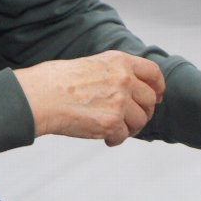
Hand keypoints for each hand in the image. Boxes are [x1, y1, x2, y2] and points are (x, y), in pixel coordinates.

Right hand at [14, 50, 164, 145]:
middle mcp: (125, 80)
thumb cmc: (58, 80)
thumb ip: (116, 72)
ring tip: (116, 128)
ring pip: (140, 120)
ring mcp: (120, 101)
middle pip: (150, 99)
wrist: (41, 96)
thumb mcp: (95, 63)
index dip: (159, 86)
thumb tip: (130, 86)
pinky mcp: (111, 122)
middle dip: (144, 111)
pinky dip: (116, 139)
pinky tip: (106, 137)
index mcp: (121, 62)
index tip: (158, 95)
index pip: (153, 73)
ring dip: (131, 127)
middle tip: (134, 118)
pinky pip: (123, 135)